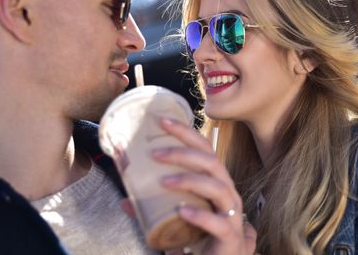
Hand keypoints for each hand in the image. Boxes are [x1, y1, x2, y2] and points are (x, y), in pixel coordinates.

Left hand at [152, 118, 256, 254]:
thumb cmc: (201, 236)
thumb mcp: (175, 218)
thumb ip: (153, 210)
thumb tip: (125, 201)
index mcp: (215, 181)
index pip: (204, 149)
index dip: (185, 132)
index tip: (161, 121)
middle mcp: (227, 192)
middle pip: (212, 161)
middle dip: (184, 152)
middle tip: (155, 152)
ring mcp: (232, 213)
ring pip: (218, 187)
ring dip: (190, 180)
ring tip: (164, 181)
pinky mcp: (230, 235)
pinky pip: (218, 222)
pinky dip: (199, 215)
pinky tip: (182, 211)